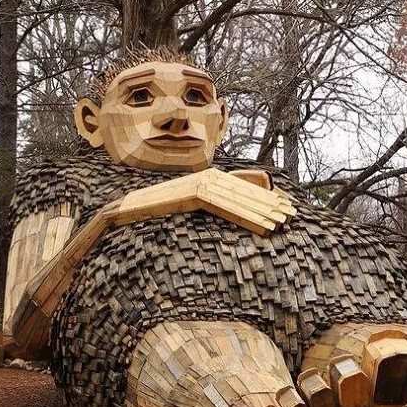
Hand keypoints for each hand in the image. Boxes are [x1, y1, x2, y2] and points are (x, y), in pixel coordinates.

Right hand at [112, 167, 295, 235]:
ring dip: (259, 211)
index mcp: (200, 182)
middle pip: (239, 191)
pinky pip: (221, 205)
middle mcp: (199, 179)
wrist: (115, 215)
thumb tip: (217, 206)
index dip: (261, 199)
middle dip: (266, 203)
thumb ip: (199, 205)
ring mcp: (193, 185)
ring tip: (281, 223)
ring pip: (234, 198)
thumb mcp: (177, 209)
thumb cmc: (144, 217)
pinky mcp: (187, 194)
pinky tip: (261, 226)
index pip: (236, 189)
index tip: (284, 209)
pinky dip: (243, 215)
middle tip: (291, 215)